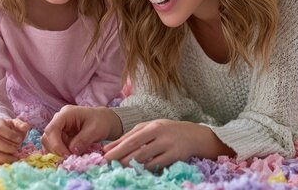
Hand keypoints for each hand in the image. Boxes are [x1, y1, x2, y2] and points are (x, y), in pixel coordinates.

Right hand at [0, 118, 29, 166]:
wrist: (1, 135)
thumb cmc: (11, 130)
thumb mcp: (17, 125)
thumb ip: (21, 125)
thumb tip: (25, 127)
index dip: (10, 134)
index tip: (19, 139)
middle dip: (7, 147)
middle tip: (17, 149)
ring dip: (3, 157)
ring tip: (14, 158)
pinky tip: (8, 163)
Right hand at [41, 105, 122, 156]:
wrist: (105, 121)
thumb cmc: (101, 122)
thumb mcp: (95, 130)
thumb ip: (83, 140)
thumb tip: (71, 151)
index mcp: (66, 113)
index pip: (52, 129)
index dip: (55, 144)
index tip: (65, 155)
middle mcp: (59, 120)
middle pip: (47, 136)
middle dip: (56, 149)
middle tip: (69, 157)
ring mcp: (59, 128)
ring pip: (49, 143)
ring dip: (58, 151)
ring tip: (72, 155)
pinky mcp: (61, 135)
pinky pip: (55, 146)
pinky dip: (61, 152)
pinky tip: (71, 154)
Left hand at [103, 120, 232, 170]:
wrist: (193, 134)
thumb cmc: (166, 130)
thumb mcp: (148, 128)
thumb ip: (128, 136)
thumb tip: (107, 148)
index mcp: (151, 127)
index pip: (130, 139)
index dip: (116, 149)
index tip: (104, 156)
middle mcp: (160, 135)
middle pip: (137, 150)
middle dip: (121, 158)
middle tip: (108, 165)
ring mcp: (168, 146)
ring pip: (146, 160)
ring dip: (132, 165)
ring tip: (120, 169)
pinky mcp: (176, 157)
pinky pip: (158, 166)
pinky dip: (146, 169)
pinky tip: (138, 171)